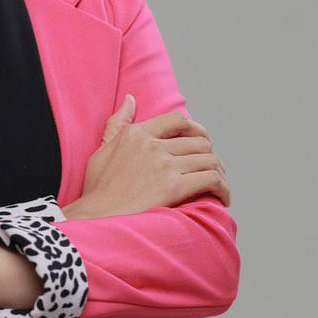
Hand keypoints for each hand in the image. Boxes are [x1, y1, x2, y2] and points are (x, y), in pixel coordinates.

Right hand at [69, 93, 230, 218]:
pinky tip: (223, 197)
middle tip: (214, 169)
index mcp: (135, 134)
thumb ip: (117, 124)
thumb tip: (130, 99)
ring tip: (220, 185)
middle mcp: (151, 144)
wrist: (95, 218)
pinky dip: (223, 187)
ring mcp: (163, 164)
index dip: (196, 130)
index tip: (200, 143)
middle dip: (210, 155)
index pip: (177, 121)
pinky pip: (211, 179)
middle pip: (198, 141)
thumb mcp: (101, 150)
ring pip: (208, 159)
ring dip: (220, 172)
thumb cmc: (97, 191)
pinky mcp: (173, 185)